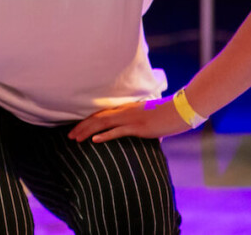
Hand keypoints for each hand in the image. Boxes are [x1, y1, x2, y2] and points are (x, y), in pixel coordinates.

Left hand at [67, 97, 192, 142]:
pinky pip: (118, 132)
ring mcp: (131, 119)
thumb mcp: (152, 117)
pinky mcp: (138, 127)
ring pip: (103, 123)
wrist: (180, 110)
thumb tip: (150, 136)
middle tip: (69, 135)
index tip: (76, 128)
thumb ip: (146, 124)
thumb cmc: (168, 114)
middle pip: (98, 118)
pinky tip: (94, 141)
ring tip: (75, 138)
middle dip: (82, 127)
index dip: (87, 121)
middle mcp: (125, 112)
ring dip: (87, 131)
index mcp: (126, 108)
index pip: (102, 114)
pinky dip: (105, 136)